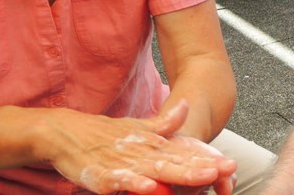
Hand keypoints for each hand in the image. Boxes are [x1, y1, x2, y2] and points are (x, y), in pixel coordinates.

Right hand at [47, 100, 236, 193]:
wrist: (65, 132)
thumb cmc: (103, 134)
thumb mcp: (137, 127)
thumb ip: (163, 123)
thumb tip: (186, 106)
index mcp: (152, 143)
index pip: (184, 153)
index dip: (206, 159)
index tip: (229, 163)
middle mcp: (142, 152)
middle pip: (176, 162)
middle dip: (201, 168)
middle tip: (224, 170)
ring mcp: (124, 164)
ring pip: (156, 172)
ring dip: (179, 174)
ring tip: (201, 177)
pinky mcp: (105, 177)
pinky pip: (123, 182)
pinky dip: (136, 184)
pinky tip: (150, 188)